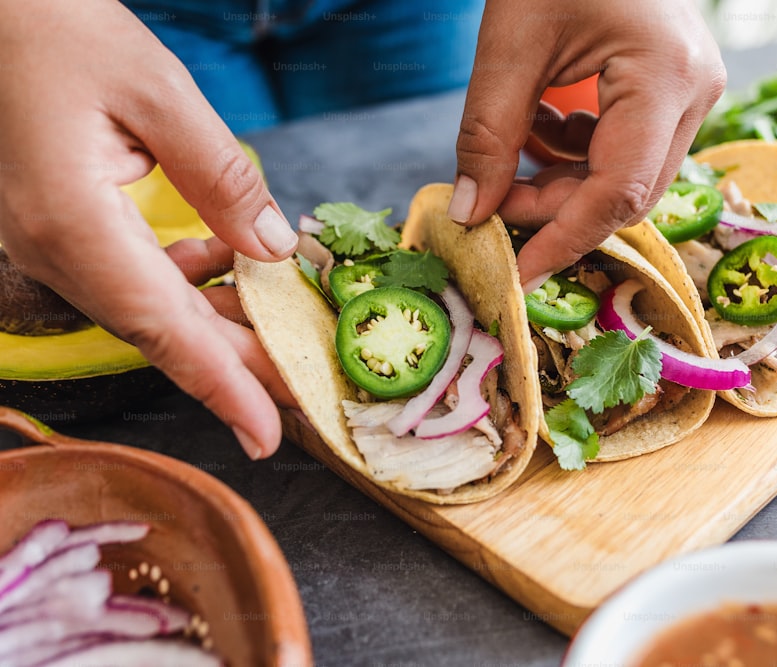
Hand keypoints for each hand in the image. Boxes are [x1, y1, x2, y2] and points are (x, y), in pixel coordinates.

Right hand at [0, 0, 296, 458]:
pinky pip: (132, 275)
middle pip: (164, 330)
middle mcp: (56, 249)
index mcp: (75, 224)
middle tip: (309, 383)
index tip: (267, 436)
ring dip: (220, 322)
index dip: (221, 388)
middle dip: (241, 364)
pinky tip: (227, 261)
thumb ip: (220, 176)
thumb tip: (269, 248)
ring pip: (151, 307)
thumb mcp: (156, 91)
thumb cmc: (53, 29)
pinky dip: (188, 279)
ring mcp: (52, 241)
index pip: (163, 329)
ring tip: (287, 324)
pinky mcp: (60, 225)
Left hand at [449, 0, 724, 289]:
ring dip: (562, 182)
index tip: (517, 275)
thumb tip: (472, 213)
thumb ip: (488, 133)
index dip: (564, 240)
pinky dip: (576, 154)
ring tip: (511, 152)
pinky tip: (542, 122)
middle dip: (556, 210)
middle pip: (626, 192)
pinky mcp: (672, 88)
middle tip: (494, 204)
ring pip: (625, 176)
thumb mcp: (509, 42)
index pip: (619, 193)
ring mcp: (690, 90)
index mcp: (666, 78)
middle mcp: (694, 92)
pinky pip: (626, 148)